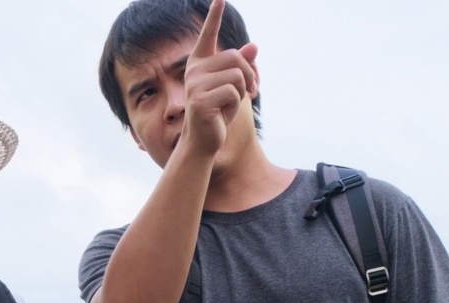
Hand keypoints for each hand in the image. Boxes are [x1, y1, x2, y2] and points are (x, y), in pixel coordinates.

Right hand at [182, 0, 257, 157]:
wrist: (203, 141)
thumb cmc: (219, 112)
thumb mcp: (234, 87)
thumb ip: (242, 66)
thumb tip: (254, 45)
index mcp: (200, 63)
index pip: (208, 35)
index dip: (214, 16)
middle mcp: (194, 70)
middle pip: (236, 57)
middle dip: (250, 74)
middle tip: (251, 91)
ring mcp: (195, 85)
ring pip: (238, 74)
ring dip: (244, 91)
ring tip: (233, 103)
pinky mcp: (200, 101)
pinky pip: (233, 92)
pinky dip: (236, 104)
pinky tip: (224, 114)